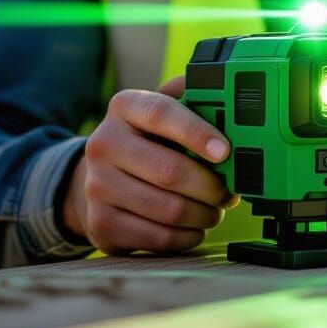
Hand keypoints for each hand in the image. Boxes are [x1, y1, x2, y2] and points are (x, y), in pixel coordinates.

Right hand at [62, 75, 238, 254]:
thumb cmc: (146, 141)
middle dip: (211, 186)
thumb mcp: (160, 110)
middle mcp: (104, 143)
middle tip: (228, 192)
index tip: (225, 151)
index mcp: (124, 107)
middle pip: (170, 171)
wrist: (97, 179)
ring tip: (213, 210)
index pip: (161, 113)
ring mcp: (98, 185)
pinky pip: (158, 237)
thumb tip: (230, 90)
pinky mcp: (101, 223)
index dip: (196, 132)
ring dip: (203, 215)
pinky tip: (193, 227)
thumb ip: (191, 96)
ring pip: (169, 209)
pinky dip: (187, 236)